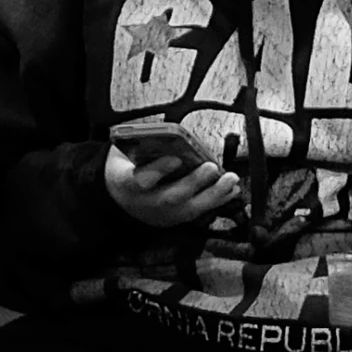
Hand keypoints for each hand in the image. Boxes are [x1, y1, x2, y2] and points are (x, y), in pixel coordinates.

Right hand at [103, 145, 238, 228]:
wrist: (119, 199)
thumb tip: (167, 131)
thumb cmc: (126, 167)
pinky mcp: (175, 220)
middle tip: (211, 167)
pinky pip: (198, 213)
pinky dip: (217, 200)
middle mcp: (144, 203)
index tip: (175, 159)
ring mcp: (161, 214)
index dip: (157, 171)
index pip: (139, 179)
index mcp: (125, 182)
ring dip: (213, 194)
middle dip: (193, 183)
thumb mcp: (123, 153)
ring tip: (231, 179)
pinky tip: (233, 189)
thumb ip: (140, 144)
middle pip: (170, 197)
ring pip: (188, 209)